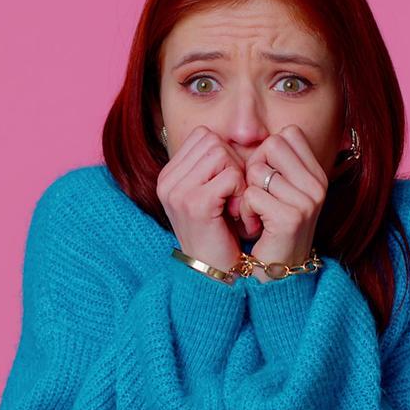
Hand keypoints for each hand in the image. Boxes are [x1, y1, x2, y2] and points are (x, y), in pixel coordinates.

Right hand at [156, 125, 248, 275]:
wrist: (213, 273)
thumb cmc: (218, 232)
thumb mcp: (209, 194)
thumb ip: (212, 165)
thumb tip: (236, 136)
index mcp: (168, 176)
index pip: (203, 136)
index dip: (224, 155)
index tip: (227, 186)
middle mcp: (167, 181)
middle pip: (213, 141)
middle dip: (232, 164)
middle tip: (234, 196)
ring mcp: (178, 192)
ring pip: (222, 154)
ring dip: (238, 178)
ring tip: (235, 205)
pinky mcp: (196, 203)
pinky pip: (232, 176)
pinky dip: (242, 193)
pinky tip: (238, 215)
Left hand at [239, 125, 327, 282]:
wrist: (279, 273)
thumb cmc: (272, 228)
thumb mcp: (281, 191)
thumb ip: (276, 163)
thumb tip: (251, 136)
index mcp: (317, 174)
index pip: (288, 134)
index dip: (267, 151)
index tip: (265, 177)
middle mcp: (318, 185)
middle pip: (272, 144)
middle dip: (254, 167)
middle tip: (256, 194)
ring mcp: (307, 201)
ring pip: (258, 171)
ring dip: (247, 193)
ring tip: (256, 214)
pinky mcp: (291, 218)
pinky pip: (252, 195)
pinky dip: (245, 211)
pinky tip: (253, 226)